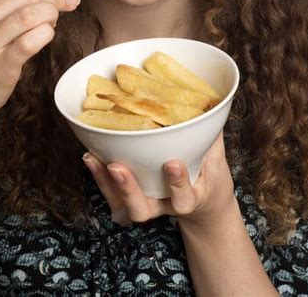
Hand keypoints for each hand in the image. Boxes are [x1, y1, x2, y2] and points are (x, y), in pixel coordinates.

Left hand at [83, 131, 235, 229]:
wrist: (203, 196)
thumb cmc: (208, 172)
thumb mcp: (216, 155)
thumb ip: (211, 133)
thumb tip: (209, 99)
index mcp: (191, 197)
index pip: (184, 198)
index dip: (177, 184)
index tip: (173, 163)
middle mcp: (164, 204)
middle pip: (141, 209)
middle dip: (128, 190)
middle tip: (116, 167)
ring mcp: (146, 202)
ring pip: (121, 204)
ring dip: (105, 183)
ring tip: (93, 158)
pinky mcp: (131, 197)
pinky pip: (112, 194)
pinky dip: (99, 177)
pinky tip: (91, 155)